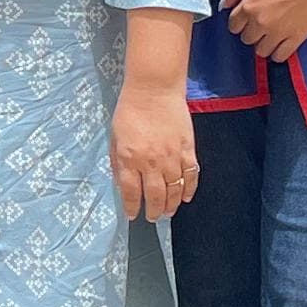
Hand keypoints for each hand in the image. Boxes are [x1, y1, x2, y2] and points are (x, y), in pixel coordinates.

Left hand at [113, 76, 198, 222]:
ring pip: (174, 190)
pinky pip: (191, 175)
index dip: (132, 208)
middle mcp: (150, 162)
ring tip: (169, 212)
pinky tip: (186, 197)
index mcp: (129, 159)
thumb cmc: (130, 110)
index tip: (133, 215)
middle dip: (154, 211)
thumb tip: (123, 184)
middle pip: (155, 196)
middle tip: (154, 217)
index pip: (131, 193)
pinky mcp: (187, 149)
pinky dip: (190, 189)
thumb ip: (118, 162)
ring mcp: (171, 157)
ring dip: (172, 204)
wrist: (154, 89)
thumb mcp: (114, 137)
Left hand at [223, 0, 306, 60]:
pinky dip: (278, 53)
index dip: (239, 23)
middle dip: (251, 33)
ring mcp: (278, 32)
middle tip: (261, 25)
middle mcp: (260, 23)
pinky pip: (280, 56)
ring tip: (271, 35)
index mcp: (249, 7)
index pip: (234, 26)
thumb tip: (226, 5)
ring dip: (264, 44)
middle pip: (247, 39)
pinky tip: (281, 44)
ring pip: (261, 51)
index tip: (246, 20)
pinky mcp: (295, 38)